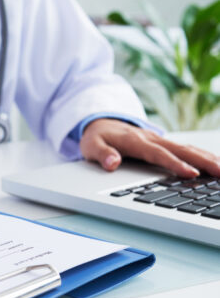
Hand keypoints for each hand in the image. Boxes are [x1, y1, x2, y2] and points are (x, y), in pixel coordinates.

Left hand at [80, 119, 219, 177]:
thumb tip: (112, 163)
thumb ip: (102, 154)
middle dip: (201, 160)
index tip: (191, 174)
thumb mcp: (91, 146)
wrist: (99, 123)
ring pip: (185, 147)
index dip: (174, 163)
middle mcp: (149, 138)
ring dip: (205, 157)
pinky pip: (183, 148)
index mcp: (134, 140)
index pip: (157, 153)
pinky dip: (200, 154)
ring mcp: (157, 139)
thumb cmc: (96, 137)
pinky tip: (213, 163)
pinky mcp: (161, 142)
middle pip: (179, 149)